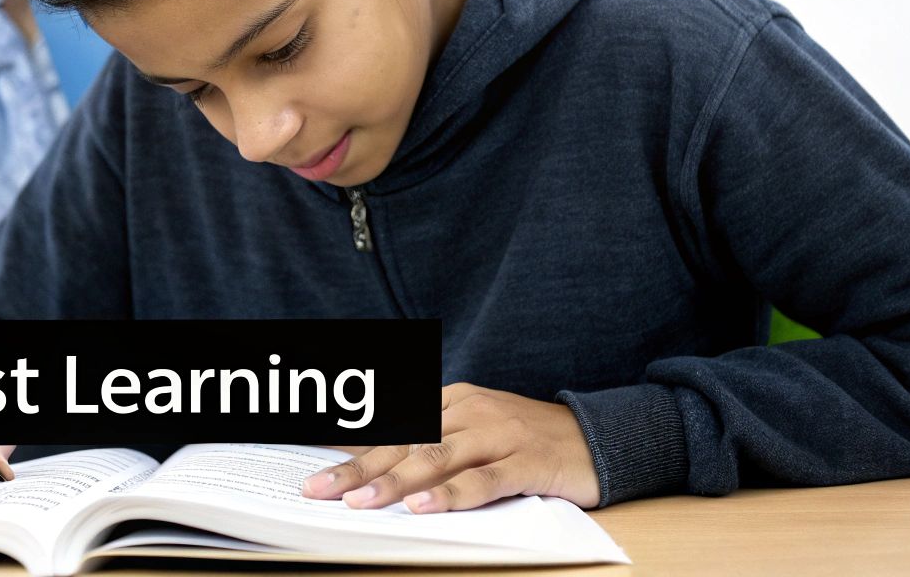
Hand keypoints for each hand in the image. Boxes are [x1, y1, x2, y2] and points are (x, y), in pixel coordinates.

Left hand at [302, 384, 598, 512]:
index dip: (349, 450)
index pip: (391, 429)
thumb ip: (431, 447)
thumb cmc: (526, 441)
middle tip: (318, 490)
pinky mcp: (527, 462)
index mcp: (451, 402)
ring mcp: (499, 435)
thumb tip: (372, 470)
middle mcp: (469, 412)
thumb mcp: (475, 434)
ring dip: (393, 482)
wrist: (598, 436)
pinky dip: (451, 494)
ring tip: (359, 502)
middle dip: (357, 469)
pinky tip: (423, 507)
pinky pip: (484, 480)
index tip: (311, 470)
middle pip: (404, 444)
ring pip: (436, 459)